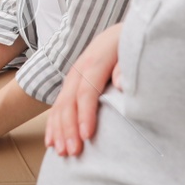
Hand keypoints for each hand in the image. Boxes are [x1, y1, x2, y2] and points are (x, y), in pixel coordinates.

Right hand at [45, 22, 123, 156]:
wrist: (122, 32)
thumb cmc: (131, 44)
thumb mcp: (132, 49)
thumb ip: (126, 67)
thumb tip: (120, 85)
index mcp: (96, 60)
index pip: (87, 91)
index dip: (85, 114)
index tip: (87, 136)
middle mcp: (80, 68)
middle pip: (69, 101)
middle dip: (68, 128)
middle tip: (73, 152)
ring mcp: (73, 76)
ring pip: (61, 105)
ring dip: (58, 130)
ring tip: (62, 152)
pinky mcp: (72, 84)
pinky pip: (59, 105)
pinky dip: (54, 125)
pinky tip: (52, 142)